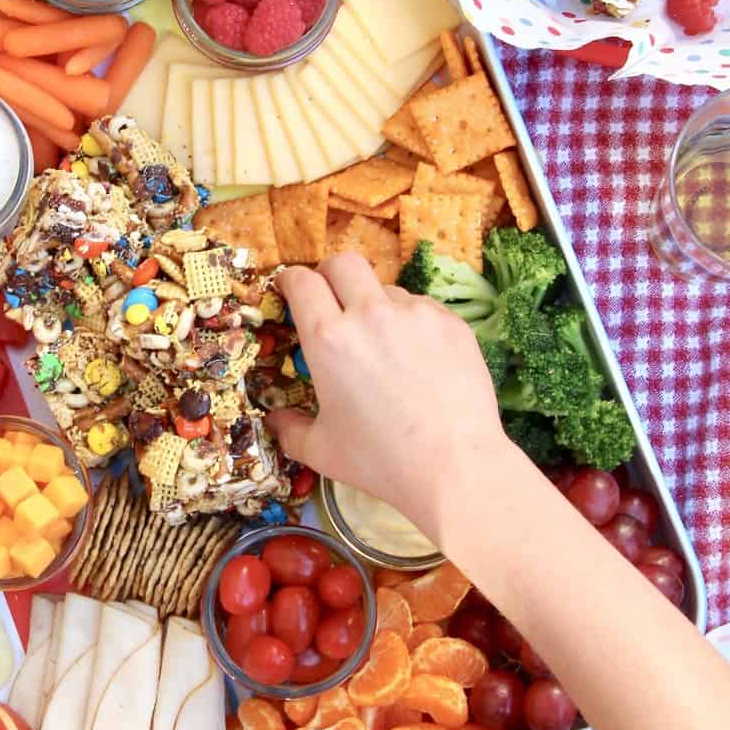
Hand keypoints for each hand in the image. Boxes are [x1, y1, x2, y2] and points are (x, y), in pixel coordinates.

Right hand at [268, 259, 510, 545]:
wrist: (455, 466)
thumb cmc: (380, 461)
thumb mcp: (322, 451)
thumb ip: (290, 429)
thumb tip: (274, 419)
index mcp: (328, 339)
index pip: (301, 281)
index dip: (290, 280)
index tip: (290, 289)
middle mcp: (369, 315)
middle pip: (342, 263)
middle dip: (330, 274)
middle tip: (331, 299)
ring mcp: (415, 314)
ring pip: (385, 288)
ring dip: (375, 305)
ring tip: (383, 344)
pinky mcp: (450, 322)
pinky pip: (422, 307)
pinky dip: (411, 323)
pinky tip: (418, 358)